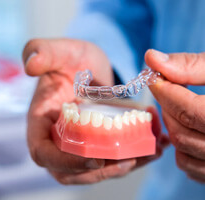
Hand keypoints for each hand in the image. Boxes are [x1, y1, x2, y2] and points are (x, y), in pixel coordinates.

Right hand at [23, 39, 167, 183]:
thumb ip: (40, 52)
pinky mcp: (94, 145)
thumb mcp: (58, 51)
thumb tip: (30, 66)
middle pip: (69, 171)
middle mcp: (55, 139)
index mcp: (40, 122)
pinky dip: (131, 160)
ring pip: (91, 170)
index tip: (94, 158)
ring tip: (145, 155)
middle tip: (127, 160)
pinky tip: (154, 149)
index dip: (65, 163)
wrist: (88, 66)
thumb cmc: (70, 59)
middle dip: (98, 171)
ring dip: (118, 168)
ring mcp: (75, 145)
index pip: (43, 153)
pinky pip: (108, 161)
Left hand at [146, 49, 204, 182]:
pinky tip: (191, 127)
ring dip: (173, 125)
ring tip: (181, 106)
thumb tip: (151, 58)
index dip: (164, 92)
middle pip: (182, 132)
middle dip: (168, 107)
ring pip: (183, 150)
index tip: (154, 77)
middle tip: (169, 88)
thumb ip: (191, 65)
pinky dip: (182, 147)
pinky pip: (190, 166)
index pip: (189, 111)